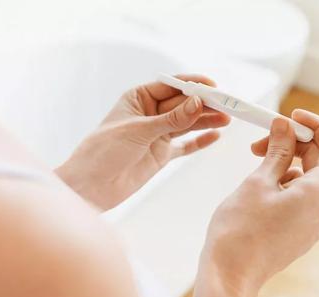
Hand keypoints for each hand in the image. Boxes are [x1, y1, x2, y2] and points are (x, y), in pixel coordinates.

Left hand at [56, 75, 229, 209]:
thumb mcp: (138, 130)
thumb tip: (198, 102)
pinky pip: (184, 146)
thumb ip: (170, 119)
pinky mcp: (160, 155)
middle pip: (182, 105)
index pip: (170, 86)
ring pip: (186, 124)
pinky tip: (215, 136)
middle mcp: (149, 114)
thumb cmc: (103, 151)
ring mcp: (156, 135)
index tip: (213, 86)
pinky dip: (199, 142)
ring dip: (206, 121)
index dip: (192, 85)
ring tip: (227, 118)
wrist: (90, 187)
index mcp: (138, 98)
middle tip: (227, 105)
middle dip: (204, 104)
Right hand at [193, 110, 318, 296]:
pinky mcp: (299, 231)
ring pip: (307, 180)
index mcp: (318, 192)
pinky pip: (300, 198)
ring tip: (256, 163)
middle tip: (262, 139)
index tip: (292, 117)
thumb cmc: (240, 231)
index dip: (317, 126)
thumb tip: (284, 127)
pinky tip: (260, 185)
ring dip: (285, 164)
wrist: (230, 273)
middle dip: (293, 144)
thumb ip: (276, 152)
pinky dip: (284, 183)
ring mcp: (312, 222)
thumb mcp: (257, 182)